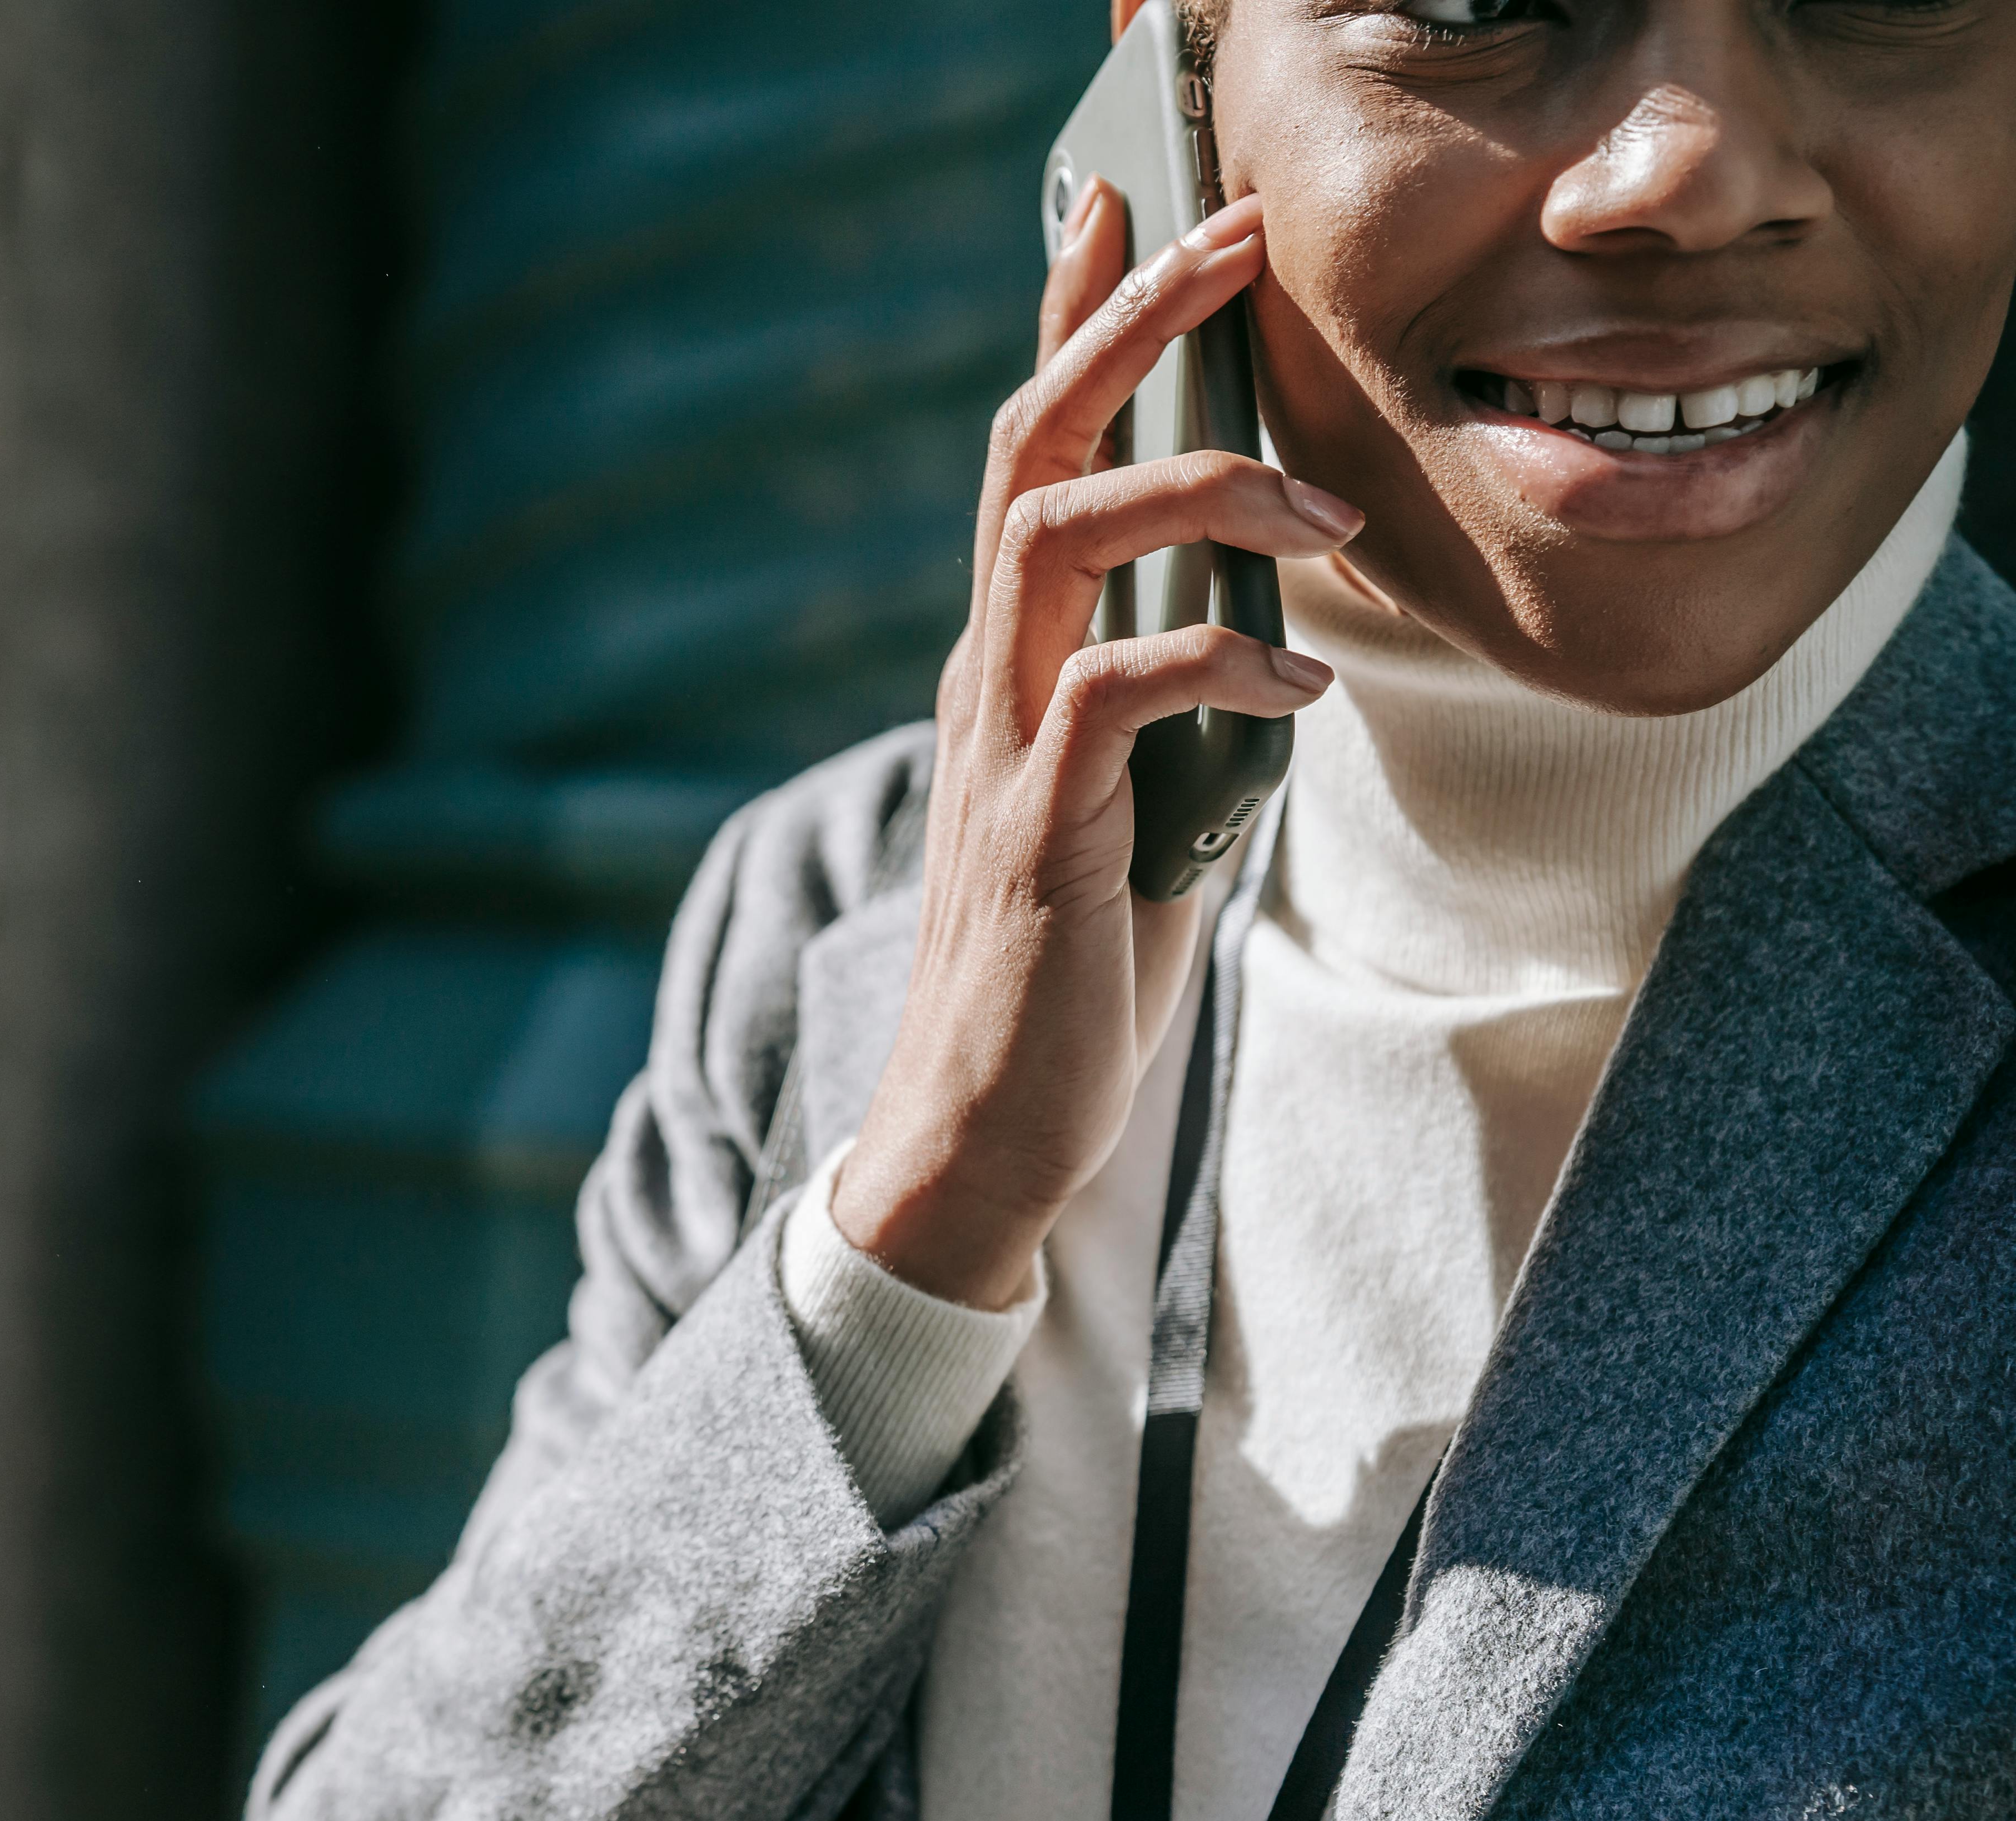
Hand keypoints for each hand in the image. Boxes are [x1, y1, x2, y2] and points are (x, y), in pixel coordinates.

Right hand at [828, 186, 1360, 1308]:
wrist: (984, 1127)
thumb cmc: (1070, 968)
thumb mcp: (1136, 805)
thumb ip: (1169, 710)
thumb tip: (1265, 641)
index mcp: (1011, 660)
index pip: (1032, 455)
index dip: (1072, 322)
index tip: (1122, 207)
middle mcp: (988, 674)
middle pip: (1032, 449)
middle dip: (1128, 329)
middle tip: (1226, 238)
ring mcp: (1001, 745)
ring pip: (1063, 536)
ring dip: (1202, 491)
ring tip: (1321, 512)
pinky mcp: (1038, 824)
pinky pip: (1125, 690)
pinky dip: (1227, 665)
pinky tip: (1300, 695)